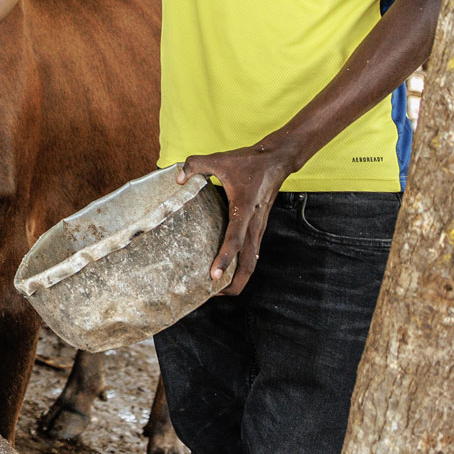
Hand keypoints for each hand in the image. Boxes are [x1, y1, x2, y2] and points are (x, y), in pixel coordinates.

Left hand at [181, 138, 299, 296]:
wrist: (276, 161)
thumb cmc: (247, 161)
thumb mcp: (219, 159)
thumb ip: (194, 165)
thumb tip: (177, 178)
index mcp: (243, 209)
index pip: (235, 240)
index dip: (224, 259)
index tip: (213, 276)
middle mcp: (254, 223)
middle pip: (248, 263)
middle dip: (235, 283)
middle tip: (214, 294)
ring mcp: (259, 227)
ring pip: (252, 261)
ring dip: (239, 278)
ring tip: (219, 288)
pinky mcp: (259, 227)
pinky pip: (252, 252)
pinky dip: (243, 265)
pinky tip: (229, 269)